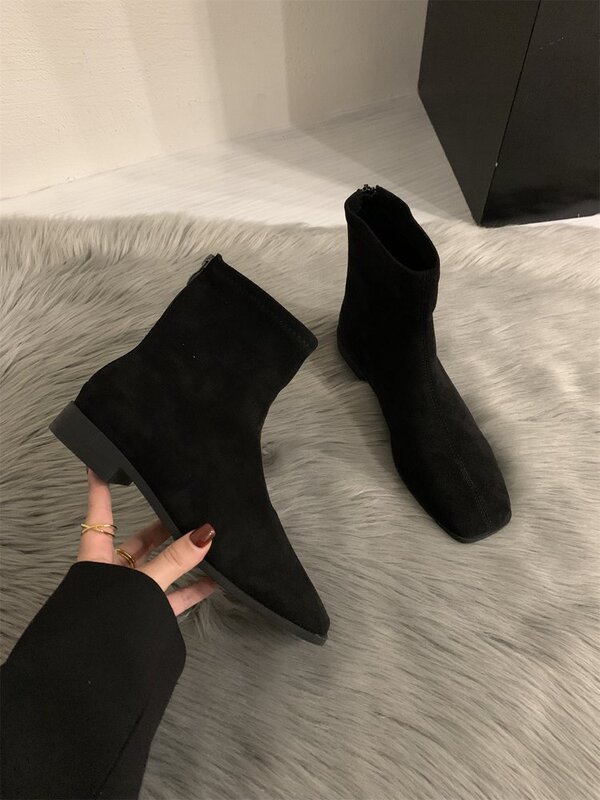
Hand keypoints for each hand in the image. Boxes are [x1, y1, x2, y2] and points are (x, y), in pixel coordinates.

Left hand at [79, 469, 216, 615]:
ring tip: (210, 541)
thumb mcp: (145, 584)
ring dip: (184, 559)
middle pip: (138, 543)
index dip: (100, 491)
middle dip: (163, 528)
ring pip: (160, 569)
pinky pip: (174, 596)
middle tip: (187, 507)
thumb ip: (175, 561)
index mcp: (97, 561)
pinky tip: (216, 580)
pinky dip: (193, 588)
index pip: (99, 517)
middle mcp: (112, 576)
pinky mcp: (148, 617)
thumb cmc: (109, 623)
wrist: (101, 678)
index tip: (101, 464)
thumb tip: (206, 532)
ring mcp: (131, 597)